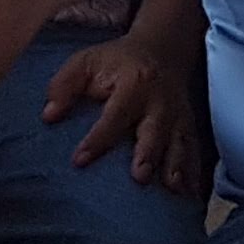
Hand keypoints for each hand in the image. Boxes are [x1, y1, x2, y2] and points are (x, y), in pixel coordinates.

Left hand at [42, 31, 213, 195]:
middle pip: (154, 130)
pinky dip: (194, 172)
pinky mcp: (189, 126)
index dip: (96, 139)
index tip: (79, 161)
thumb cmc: (117, 61)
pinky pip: (195, 149)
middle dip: (148, 154)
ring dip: (177, 167)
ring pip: (179, 143)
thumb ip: (64, 85)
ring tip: (173, 189)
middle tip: (140, 177)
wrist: (163, 49)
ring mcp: (178, 115)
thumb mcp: (86, 62)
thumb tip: (49, 115)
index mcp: (133, 84)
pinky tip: (191, 194)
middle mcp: (159, 102)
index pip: (113, 116)